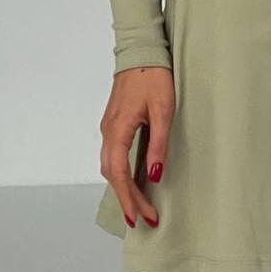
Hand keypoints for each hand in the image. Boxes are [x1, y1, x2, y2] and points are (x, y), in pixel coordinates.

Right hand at [99, 64, 174, 228]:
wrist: (141, 52)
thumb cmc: (154, 78)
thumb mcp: (163, 111)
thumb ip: (158, 144)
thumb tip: (155, 176)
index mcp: (118, 130)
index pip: (119, 174)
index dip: (129, 199)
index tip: (141, 218)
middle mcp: (108, 132)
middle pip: (112, 175)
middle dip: (127, 199)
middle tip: (145, 219)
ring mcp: (109, 127)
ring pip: (110, 166)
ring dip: (124, 188)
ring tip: (140, 206)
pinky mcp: (114, 123)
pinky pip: (113, 156)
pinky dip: (122, 173)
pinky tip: (134, 180)